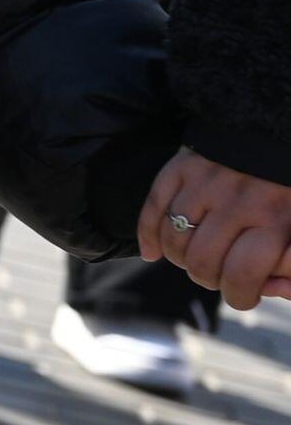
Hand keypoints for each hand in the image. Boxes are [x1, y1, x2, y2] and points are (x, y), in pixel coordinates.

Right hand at [138, 148, 290, 310]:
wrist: (280, 128)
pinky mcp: (183, 165)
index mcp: (277, 218)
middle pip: (202, 261)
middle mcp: (239, 200)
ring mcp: (205, 181)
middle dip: (208, 279)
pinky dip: (147, 234)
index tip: (243, 296)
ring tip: (194, 259)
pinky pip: (153, 205)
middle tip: (218, 276)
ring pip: (175, 239)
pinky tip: (152, 253)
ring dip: (180, 258)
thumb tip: (274, 290)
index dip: (239, 296)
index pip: (242, 275)